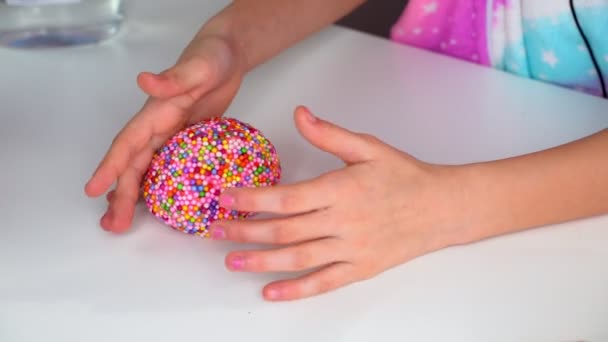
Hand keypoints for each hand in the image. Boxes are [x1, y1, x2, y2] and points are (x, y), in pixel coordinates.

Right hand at [85, 35, 245, 231]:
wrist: (227, 55)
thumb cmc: (212, 57)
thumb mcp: (198, 66)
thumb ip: (173, 77)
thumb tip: (144, 80)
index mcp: (155, 113)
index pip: (128, 144)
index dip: (110, 167)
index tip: (93, 190)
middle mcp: (157, 127)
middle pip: (134, 165)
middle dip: (121, 195)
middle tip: (112, 225)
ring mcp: (170, 136)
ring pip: (146, 170)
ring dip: (133, 196)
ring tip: (119, 223)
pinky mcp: (186, 141)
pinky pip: (168, 168)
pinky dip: (157, 186)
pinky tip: (152, 204)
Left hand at [210, 106, 470, 300]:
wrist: (443, 207)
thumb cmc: (405, 176)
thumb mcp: (369, 147)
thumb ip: (329, 134)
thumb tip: (299, 114)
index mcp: (342, 189)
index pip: (287, 197)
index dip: (252, 199)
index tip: (225, 198)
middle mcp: (344, 222)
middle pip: (284, 230)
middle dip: (245, 231)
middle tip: (215, 230)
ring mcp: (352, 249)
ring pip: (298, 258)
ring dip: (261, 261)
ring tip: (232, 260)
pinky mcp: (360, 268)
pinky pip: (323, 283)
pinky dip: (296, 290)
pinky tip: (270, 292)